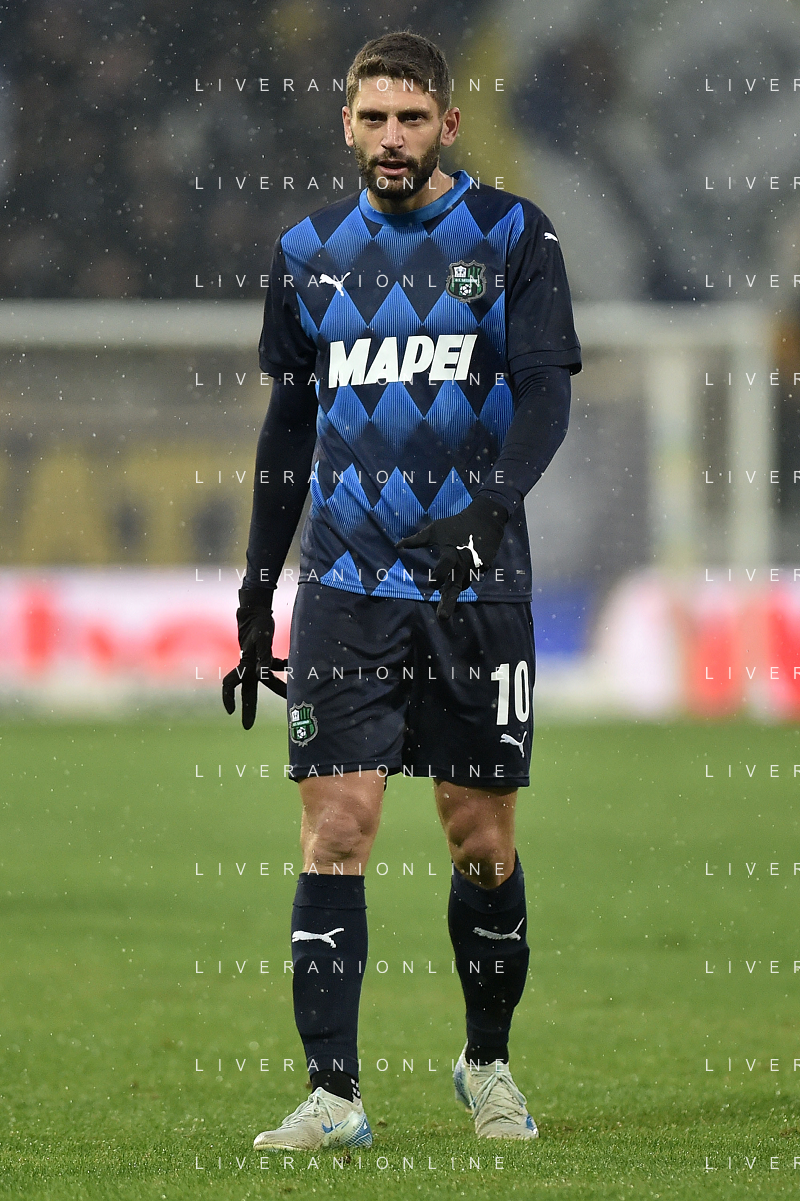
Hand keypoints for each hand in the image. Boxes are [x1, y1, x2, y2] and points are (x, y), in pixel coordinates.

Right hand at [222, 587, 287, 728]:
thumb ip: (264, 657)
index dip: (229, 698)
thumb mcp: (262, 640)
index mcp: (245, 663)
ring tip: (292, 695)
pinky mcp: (264, 654)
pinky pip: (273, 665)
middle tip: (247, 726)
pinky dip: (284, 666)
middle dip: (248, 708)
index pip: (231, 684)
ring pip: (266, 679)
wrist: (257, 610)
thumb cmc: (259, 624)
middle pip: (247, 690)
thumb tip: (264, 674)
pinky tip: (295, 665)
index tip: (231, 712)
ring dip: (278, 686)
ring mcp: (255, 661)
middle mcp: (248, 665)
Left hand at [396, 494, 508, 619]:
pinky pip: (473, 577)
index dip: (438, 577)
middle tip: (442, 618)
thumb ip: (417, 540)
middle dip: (449, 602)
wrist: (485, 518)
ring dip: (455, 593)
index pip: (444, 568)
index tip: (431, 586)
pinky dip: (466, 580)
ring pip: (464, 585)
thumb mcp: (435, 530)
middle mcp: (463, 563)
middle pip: (455, 586)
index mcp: (451, 553)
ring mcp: (475, 566)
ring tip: (446, 607)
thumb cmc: (456, 524)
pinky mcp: (484, 567)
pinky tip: (461, 579)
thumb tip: (397, 546)